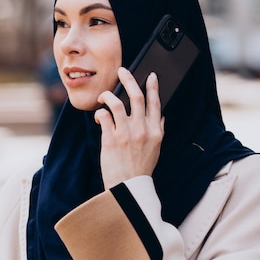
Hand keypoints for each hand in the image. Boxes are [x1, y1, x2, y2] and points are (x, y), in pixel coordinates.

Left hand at [94, 67, 164, 189]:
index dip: (153, 87)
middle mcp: (141, 130)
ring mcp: (125, 134)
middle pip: (136, 96)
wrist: (127, 187)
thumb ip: (158, 131)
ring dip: (107, 96)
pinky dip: (100, 113)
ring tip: (104, 96)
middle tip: (122, 71)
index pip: (155, 103)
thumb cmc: (140, 169)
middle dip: (129, 79)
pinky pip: (104, 116)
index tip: (151, 75)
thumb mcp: (156, 149)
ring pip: (116, 103)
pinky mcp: (110, 139)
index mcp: (155, 132)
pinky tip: (99, 116)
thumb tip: (161, 116)